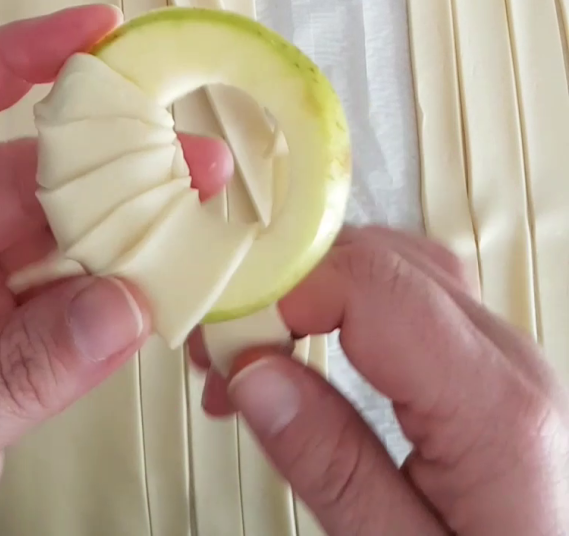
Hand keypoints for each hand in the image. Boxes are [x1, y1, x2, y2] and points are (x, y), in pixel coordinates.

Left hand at [0, 6, 231, 535]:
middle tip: (189, 155)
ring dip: (126, 229)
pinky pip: (71, 304)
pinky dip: (121, 297)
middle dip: (105, 161)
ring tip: (198, 215)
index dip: (9, 60)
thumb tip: (126, 305)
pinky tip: (170, 286)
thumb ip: (13, 370)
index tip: (88, 32)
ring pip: (56, 238)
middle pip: (18, 175)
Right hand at [192, 226, 568, 535]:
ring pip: (397, 269)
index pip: (374, 286)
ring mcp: (505, 361)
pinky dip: (345, 307)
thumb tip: (252, 370)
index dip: (284, 289)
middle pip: (383, 263)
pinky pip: (413, 301)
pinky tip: (308, 350)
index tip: (223, 339)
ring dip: (312, 292)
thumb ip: (334, 467)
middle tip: (221, 350)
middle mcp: (510, 363)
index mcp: (495, 408)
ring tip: (251, 353)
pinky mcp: (492, 373)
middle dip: (286, 287)